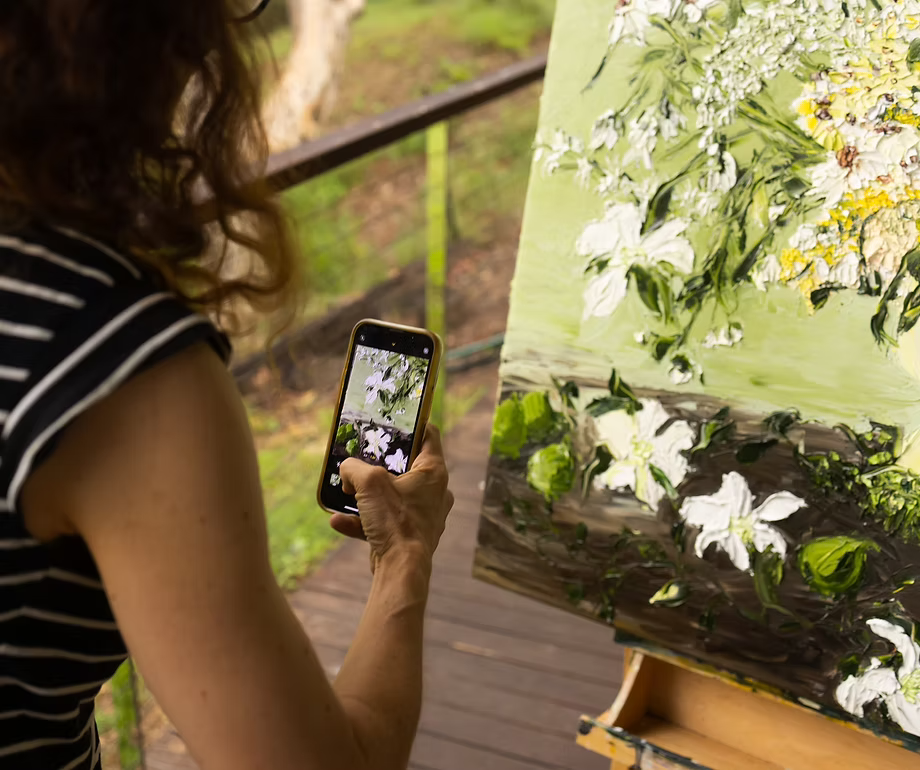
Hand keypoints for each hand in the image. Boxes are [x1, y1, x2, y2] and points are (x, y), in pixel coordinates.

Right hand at [330, 425, 453, 569]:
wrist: (400, 569)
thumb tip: (346, 469)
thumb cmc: (394, 520)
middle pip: (406, 467)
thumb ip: (353, 467)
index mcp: (433, 472)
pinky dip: (363, 521)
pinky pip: (384, 521)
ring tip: (346, 494)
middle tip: (362, 461)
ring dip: (367, 497)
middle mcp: (434, 492)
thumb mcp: (368, 482)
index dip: (412, 424)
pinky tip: (338, 521)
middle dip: (379, 466)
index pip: (429, 435)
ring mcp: (423, 515)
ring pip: (392, 496)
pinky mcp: (410, 535)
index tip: (393, 421)